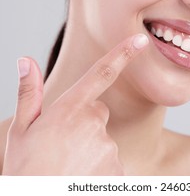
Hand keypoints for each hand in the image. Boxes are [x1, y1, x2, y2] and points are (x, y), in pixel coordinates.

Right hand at [2, 34, 148, 174]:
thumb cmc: (24, 171)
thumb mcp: (21, 130)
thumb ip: (28, 93)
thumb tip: (26, 60)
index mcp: (70, 109)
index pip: (102, 73)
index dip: (123, 53)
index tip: (140, 41)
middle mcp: (94, 124)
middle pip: (98, 113)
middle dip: (86, 122)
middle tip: (64, 144)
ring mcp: (108, 148)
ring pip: (104, 139)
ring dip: (91, 148)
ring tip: (70, 165)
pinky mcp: (118, 170)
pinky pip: (112, 161)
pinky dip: (99, 168)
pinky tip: (81, 177)